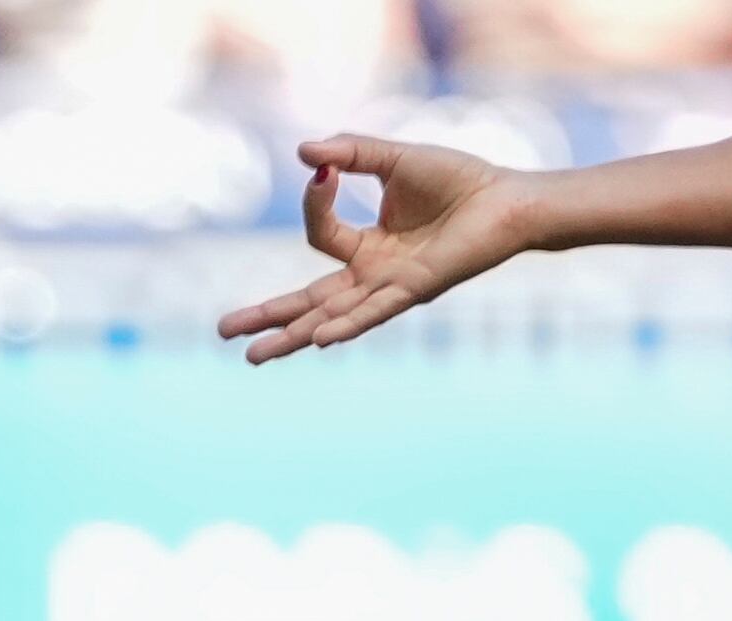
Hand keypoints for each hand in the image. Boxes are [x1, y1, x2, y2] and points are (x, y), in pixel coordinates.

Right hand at [220, 137, 542, 364]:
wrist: (507, 200)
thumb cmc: (458, 181)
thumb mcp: (390, 159)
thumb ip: (348, 153)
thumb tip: (305, 154)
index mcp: (370, 247)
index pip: (320, 235)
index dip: (314, 202)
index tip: (323, 170)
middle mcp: (377, 274)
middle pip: (311, 302)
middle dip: (268, 316)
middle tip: (224, 333)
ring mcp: (394, 287)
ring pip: (333, 316)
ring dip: (293, 335)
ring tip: (253, 356)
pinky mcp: (417, 289)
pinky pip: (375, 311)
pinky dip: (347, 324)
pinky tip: (319, 340)